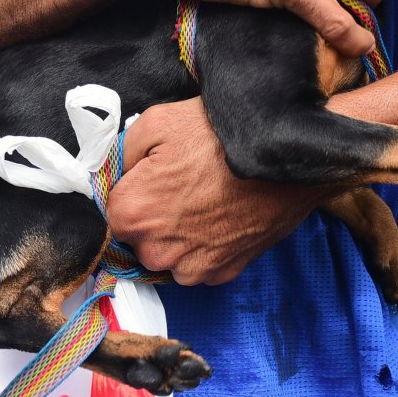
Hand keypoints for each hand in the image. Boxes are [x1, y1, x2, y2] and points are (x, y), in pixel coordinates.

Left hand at [106, 98, 336, 284]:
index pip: (113, 213)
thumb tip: (115, 175)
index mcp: (132, 213)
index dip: (132, 192)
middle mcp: (156, 250)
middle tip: (182, 185)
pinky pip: (199, 264)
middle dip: (153, 216)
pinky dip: (205, 246)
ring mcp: (191, 267)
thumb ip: (121, 154)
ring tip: (205, 200)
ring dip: (178, 235)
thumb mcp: (156, 122)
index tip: (152, 177)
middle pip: (139, 238)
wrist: (284, 156)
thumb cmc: (219, 137)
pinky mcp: (223, 273)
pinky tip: (221, 216)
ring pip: (169, 255)